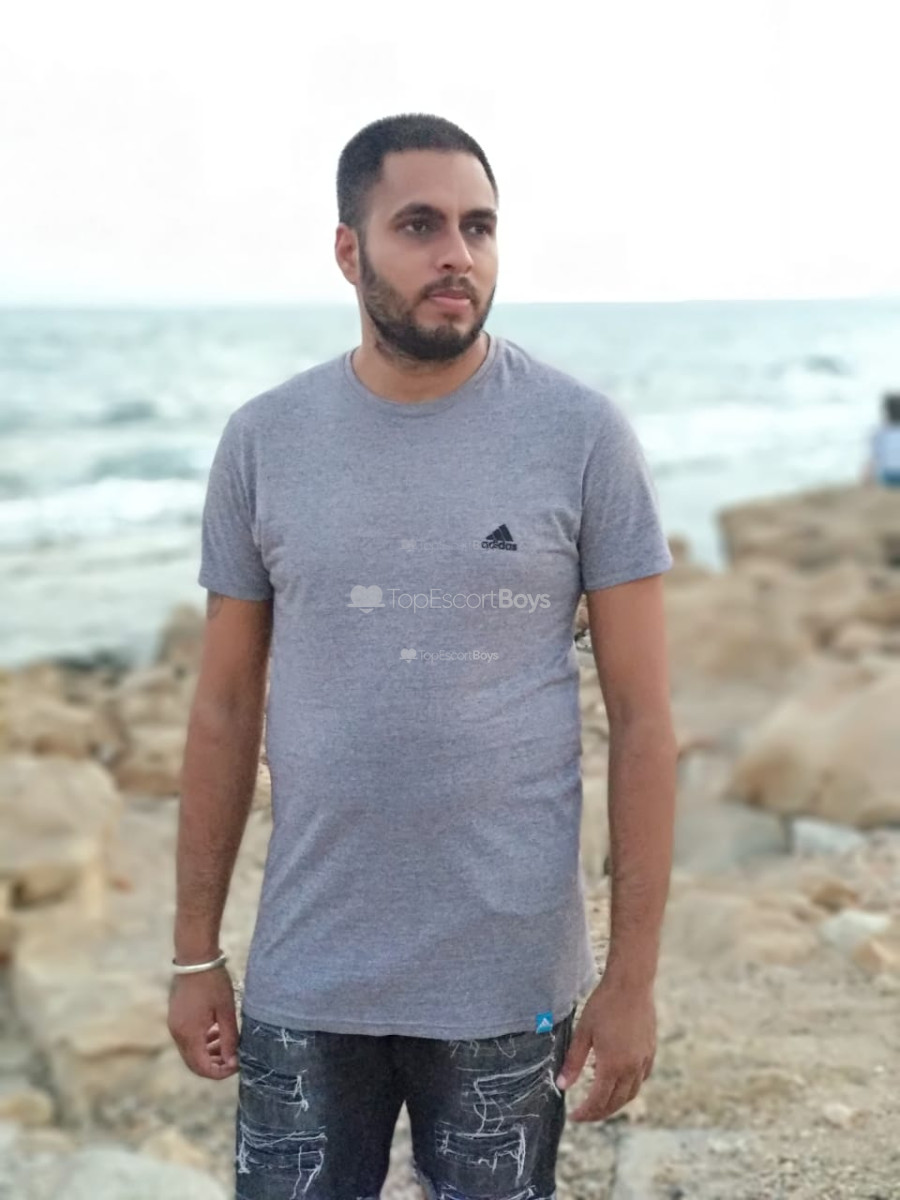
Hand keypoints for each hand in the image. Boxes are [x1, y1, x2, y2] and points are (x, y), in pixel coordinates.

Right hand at [167, 965, 240, 1078]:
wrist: (195, 958)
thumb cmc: (213, 982)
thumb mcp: (226, 1011)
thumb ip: (228, 1039)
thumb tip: (231, 1061)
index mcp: (189, 1035)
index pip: (202, 1068)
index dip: (220, 1072)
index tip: (236, 1065)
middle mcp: (178, 1034)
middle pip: (194, 1063)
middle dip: (214, 1065)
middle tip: (233, 1058)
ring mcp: (174, 1025)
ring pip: (190, 1051)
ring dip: (208, 1053)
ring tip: (226, 1044)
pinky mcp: (175, 1017)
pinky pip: (187, 1038)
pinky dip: (201, 1041)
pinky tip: (215, 1032)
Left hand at [555, 978, 655, 1121]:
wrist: (631, 984)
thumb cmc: (604, 1004)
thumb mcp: (582, 1032)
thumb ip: (573, 1062)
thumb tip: (561, 1086)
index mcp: (612, 1065)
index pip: (598, 1101)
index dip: (586, 1112)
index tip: (574, 1116)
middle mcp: (631, 1068)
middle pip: (615, 1102)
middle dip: (599, 1113)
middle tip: (584, 1115)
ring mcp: (643, 1060)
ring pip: (631, 1094)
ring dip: (615, 1104)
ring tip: (601, 1104)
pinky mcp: (650, 1051)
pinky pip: (641, 1079)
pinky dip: (629, 1089)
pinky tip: (620, 1084)